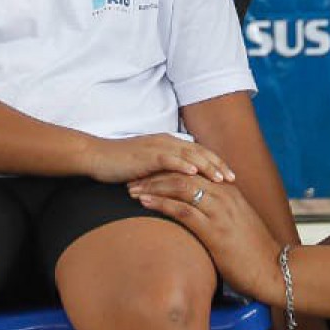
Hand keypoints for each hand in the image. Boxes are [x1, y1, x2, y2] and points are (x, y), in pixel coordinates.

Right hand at [85, 134, 233, 185]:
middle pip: (199, 152)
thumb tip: (181, 186)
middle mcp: (166, 142)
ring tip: (220, 178)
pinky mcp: (145, 155)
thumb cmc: (121, 166)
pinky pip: (167, 159)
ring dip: (206, 166)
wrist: (97, 157)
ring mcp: (156, 147)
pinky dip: (182, 165)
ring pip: (188, 155)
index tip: (231, 176)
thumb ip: (165, 173)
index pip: (199, 152)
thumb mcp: (148, 169)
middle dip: (217, 165)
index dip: (216, 163)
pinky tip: (193, 174)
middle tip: (233, 179)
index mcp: (169, 144)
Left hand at [128, 174, 281, 302]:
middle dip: (155, 174)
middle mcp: (224, 195)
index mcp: (229, 191)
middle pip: (183, 174)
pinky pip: (182, 210)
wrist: (273, 270)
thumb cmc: (253, 251)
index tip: (148, 172)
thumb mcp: (236, 224)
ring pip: (180, 187)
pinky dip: (161, 203)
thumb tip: (197, 213)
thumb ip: (219, 212)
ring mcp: (220, 211)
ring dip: (153, 186)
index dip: (168, 169)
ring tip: (133, 188)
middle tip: (133, 177)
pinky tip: (145, 202)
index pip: (193, 171)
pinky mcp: (214, 229)